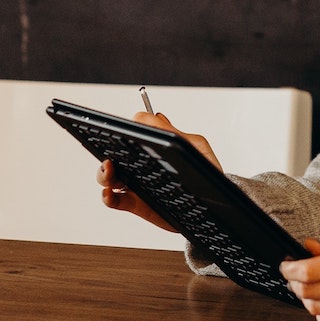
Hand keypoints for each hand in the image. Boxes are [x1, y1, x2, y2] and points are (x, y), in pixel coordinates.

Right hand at [96, 111, 222, 231]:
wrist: (216, 200)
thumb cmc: (207, 169)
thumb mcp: (196, 146)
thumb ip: (175, 133)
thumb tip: (155, 116)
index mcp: (153, 147)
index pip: (131, 135)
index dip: (124, 131)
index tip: (124, 131)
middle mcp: (141, 164)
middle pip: (114, 154)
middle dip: (106, 151)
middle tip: (111, 154)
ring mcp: (137, 184)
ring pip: (109, 177)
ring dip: (103, 173)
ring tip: (109, 170)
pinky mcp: (136, 204)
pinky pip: (115, 200)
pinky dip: (107, 197)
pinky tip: (110, 193)